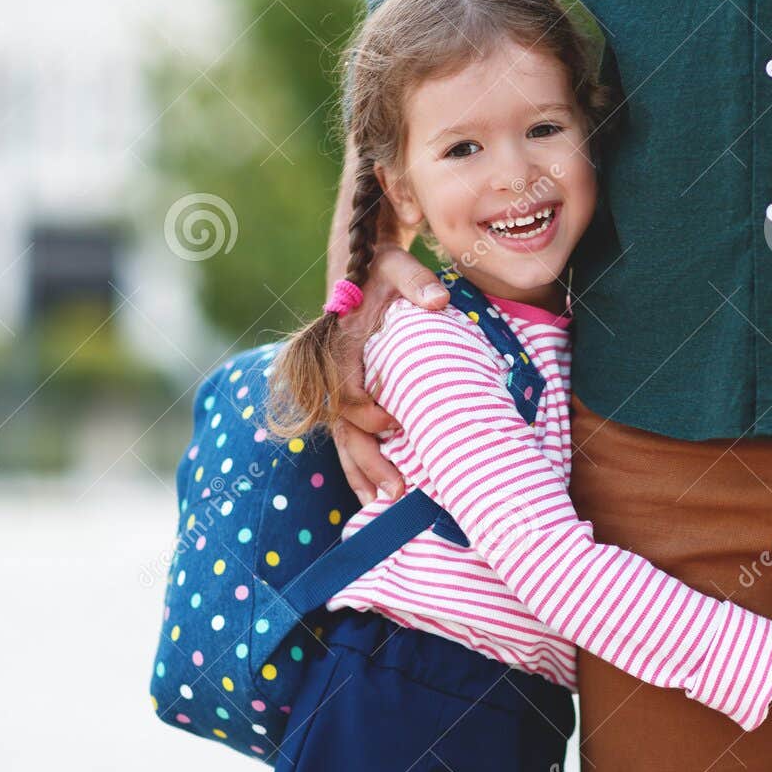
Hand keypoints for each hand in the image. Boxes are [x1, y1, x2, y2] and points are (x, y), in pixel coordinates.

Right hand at [331, 245, 448, 503]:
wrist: (358, 265)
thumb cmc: (381, 268)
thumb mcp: (396, 265)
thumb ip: (415, 281)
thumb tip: (439, 301)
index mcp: (340, 344)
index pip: (345, 389)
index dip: (367, 412)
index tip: (397, 426)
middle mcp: (332, 370)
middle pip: (342, 426)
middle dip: (366, 461)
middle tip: (396, 493)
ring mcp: (337, 385)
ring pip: (342, 437)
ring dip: (360, 472)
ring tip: (382, 506)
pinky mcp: (347, 393)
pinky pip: (348, 434)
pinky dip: (359, 463)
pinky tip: (374, 492)